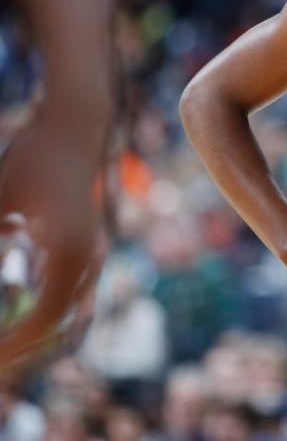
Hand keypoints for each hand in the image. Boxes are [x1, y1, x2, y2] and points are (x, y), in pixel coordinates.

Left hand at [0, 101, 108, 371]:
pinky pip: (69, 291)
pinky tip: (16, 305)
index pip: (44, 320)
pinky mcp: (87, 243)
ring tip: (3, 347)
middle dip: (23, 349)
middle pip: (61, 324)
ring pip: (69, 311)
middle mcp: (89, 257)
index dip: (13, 347)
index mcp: (72, 252)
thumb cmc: (35, 154)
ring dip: (36, 333)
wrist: (77, 122)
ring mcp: (92, 251)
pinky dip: (44, 309)